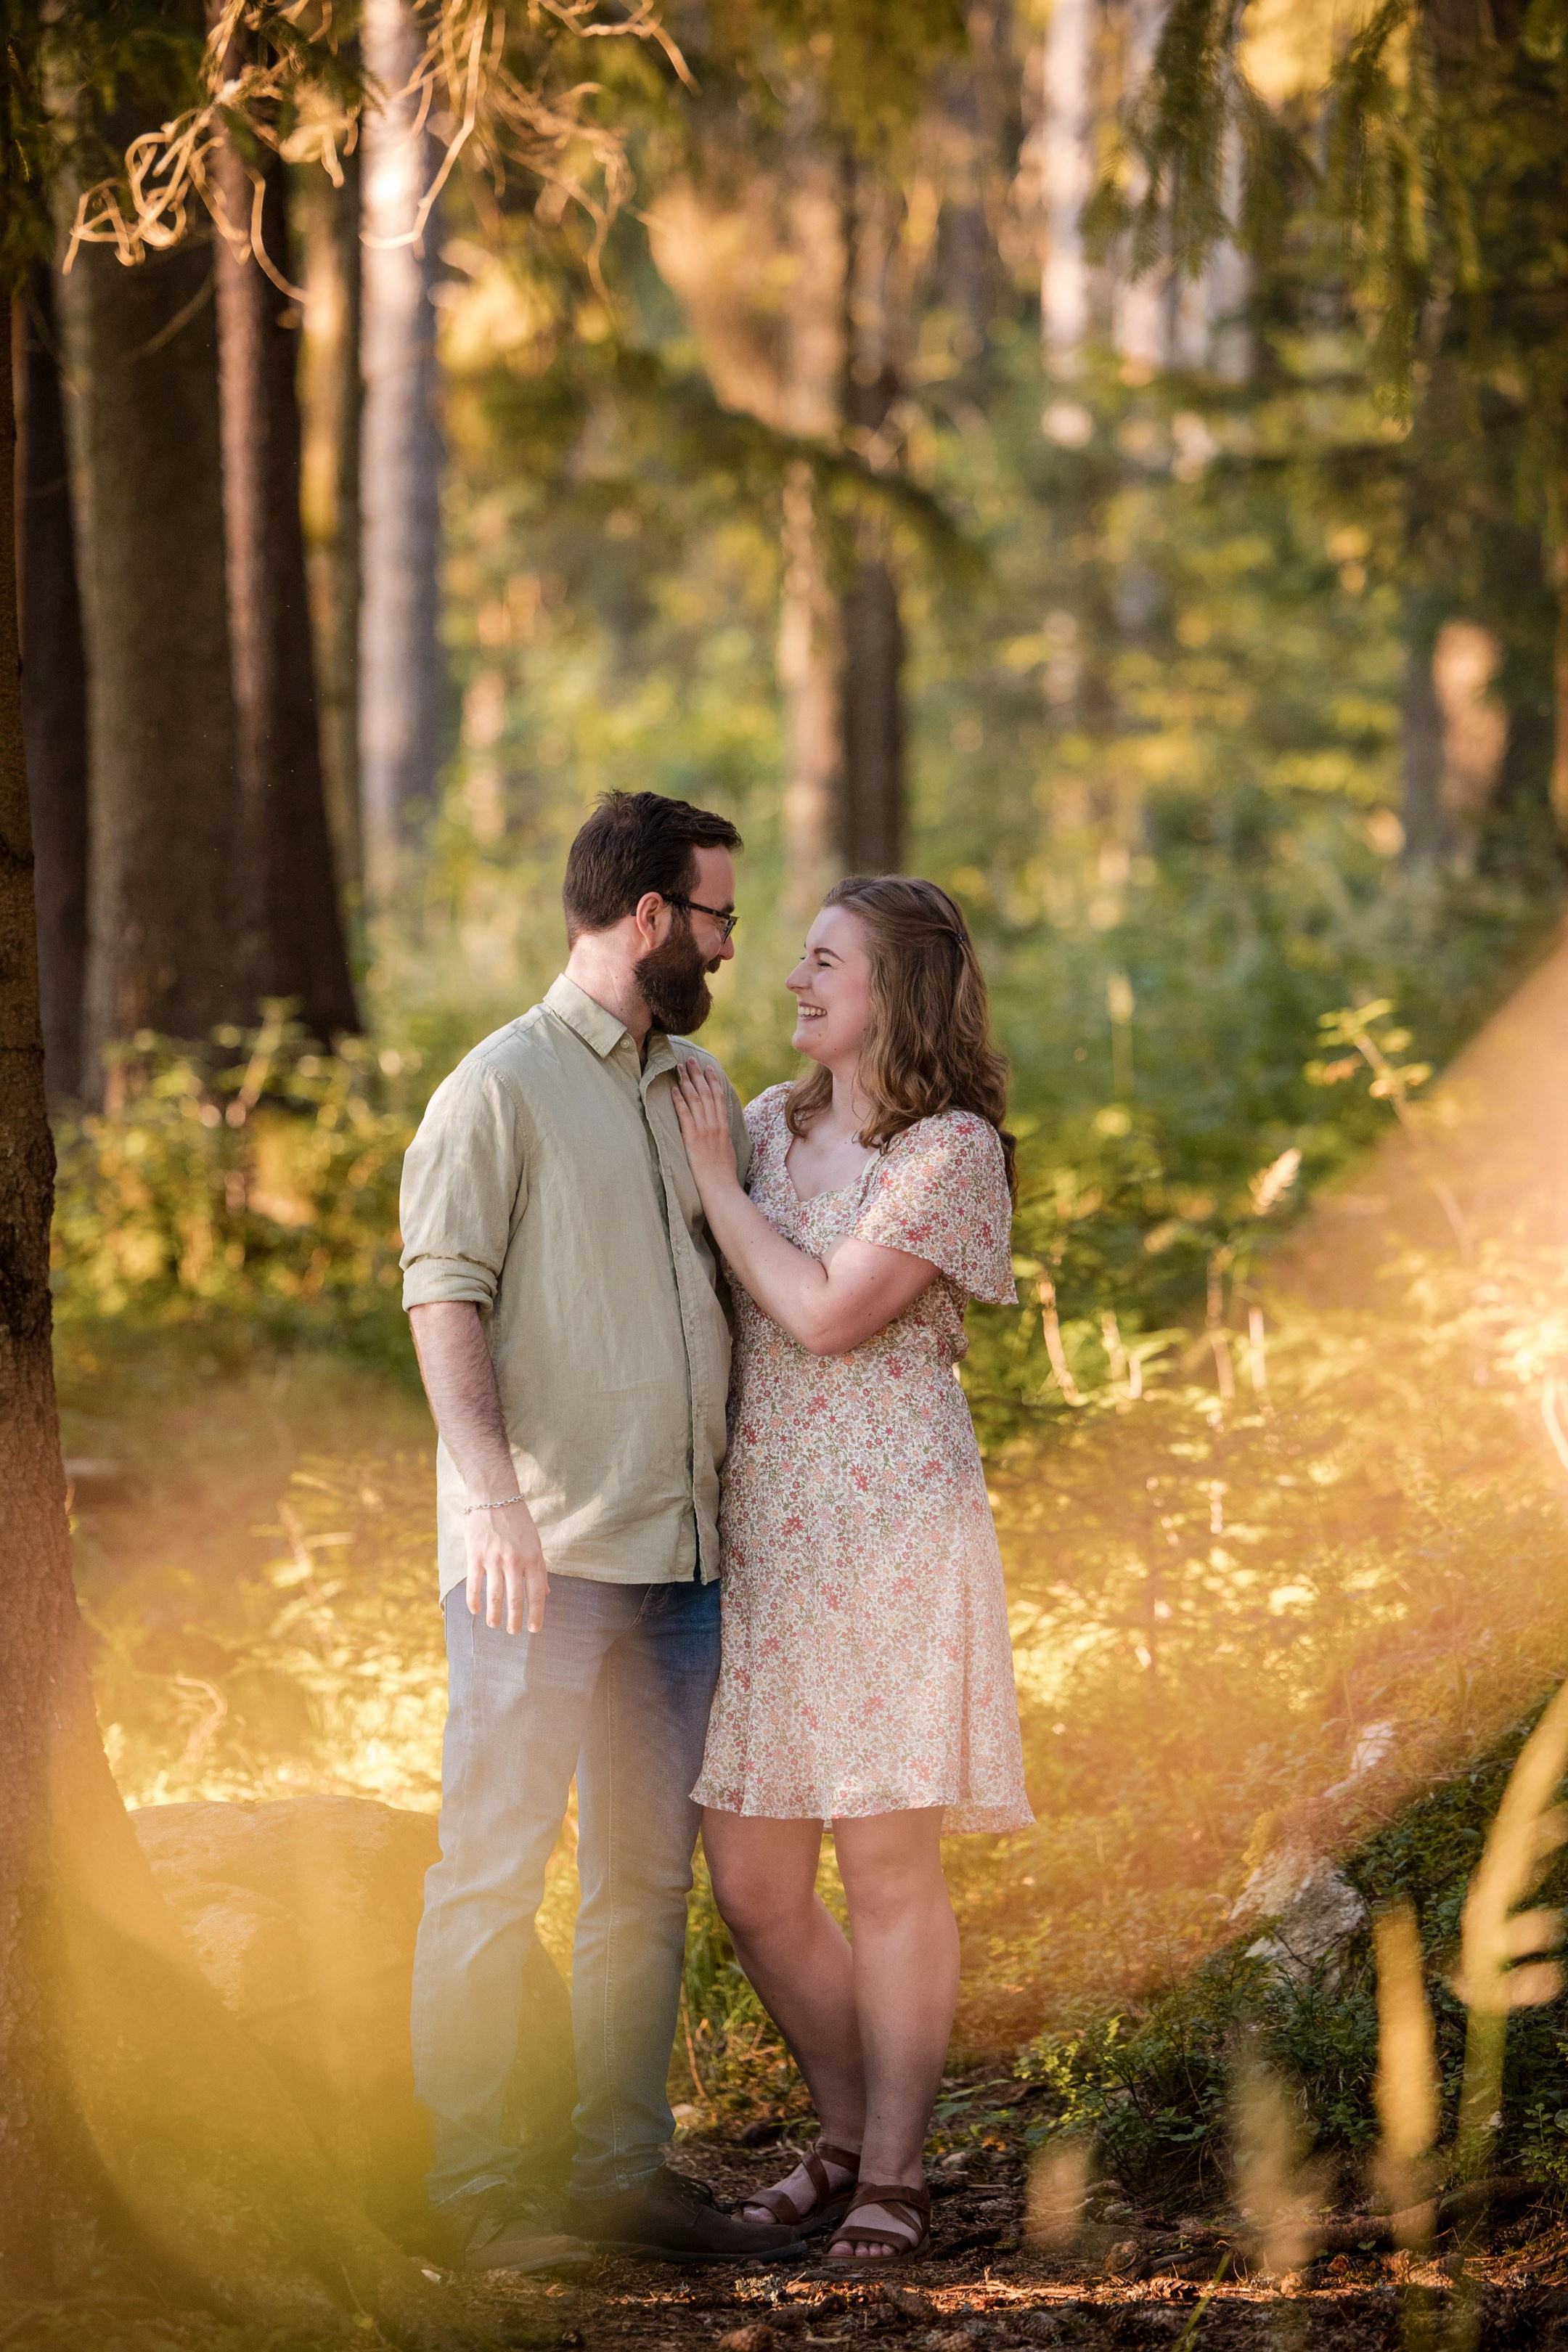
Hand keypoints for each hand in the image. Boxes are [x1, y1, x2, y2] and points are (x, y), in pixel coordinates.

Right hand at [464, 1496, 549, 1633]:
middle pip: (516, 1599)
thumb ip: (539, 1568)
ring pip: (495, 1596)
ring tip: (494, 1625)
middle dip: (515, 1620)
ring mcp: (494, 1558)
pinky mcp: (475, 1555)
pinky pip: (474, 1584)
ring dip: (495, 1615)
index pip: (537, 1593)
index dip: (536, 1614)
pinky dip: (474, 1601)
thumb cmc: (518, 1521)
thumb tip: (546, 1592)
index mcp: (533, 1558)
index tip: (534, 1629)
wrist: (495, 1497)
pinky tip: (475, 1611)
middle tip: (513, 1632)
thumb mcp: (535, 1543)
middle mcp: (515, 1561)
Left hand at [673, 1060, 739, 1201]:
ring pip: (696, 1100)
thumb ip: (724, 1138)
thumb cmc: (724, 1175)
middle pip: (706, 1093)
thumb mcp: (729, 1151)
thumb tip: (721, 1131)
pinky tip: (673, 1089)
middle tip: (691, 1059)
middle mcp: (715, 1125)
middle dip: (698, 1074)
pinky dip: (679, 1101)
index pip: (718, 1098)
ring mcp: (704, 1131)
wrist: (721, 1188)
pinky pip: (685, 1115)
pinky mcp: (692, 1139)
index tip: (709, 1068)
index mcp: (724, 1127)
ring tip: (678, 1068)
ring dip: (686, 1082)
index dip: (713, 1081)